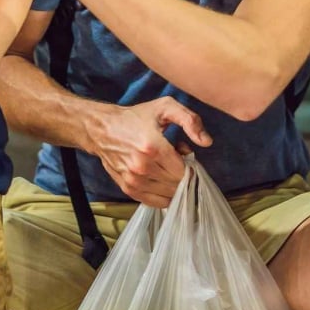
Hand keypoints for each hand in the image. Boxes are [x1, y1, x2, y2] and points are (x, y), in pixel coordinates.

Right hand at [92, 97, 211, 206]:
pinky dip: (164, 195)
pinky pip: (155, 202)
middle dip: (183, 174)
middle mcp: (142, 167)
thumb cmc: (136, 117)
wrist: (102, 129)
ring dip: (173, 184)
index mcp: (153, 147)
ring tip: (166, 168)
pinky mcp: (128, 188)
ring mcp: (134, 180)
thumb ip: (190, 120)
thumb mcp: (165, 107)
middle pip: (177, 184)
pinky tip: (161, 180)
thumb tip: (206, 142)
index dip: (191, 165)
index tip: (185, 155)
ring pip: (168, 195)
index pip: (184, 171)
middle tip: (176, 159)